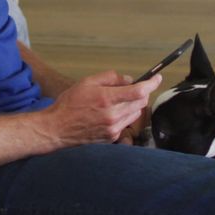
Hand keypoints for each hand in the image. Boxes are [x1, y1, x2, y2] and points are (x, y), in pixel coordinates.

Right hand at [41, 70, 161, 146]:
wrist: (57, 128)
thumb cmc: (70, 103)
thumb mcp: (87, 82)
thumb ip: (110, 78)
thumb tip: (128, 80)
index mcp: (107, 98)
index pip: (139, 91)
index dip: (152, 83)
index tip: (157, 78)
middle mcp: (113, 115)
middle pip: (141, 102)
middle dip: (141, 93)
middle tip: (132, 88)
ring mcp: (113, 128)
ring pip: (136, 114)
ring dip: (133, 105)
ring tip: (117, 101)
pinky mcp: (112, 137)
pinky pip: (126, 124)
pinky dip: (125, 116)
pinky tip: (111, 113)